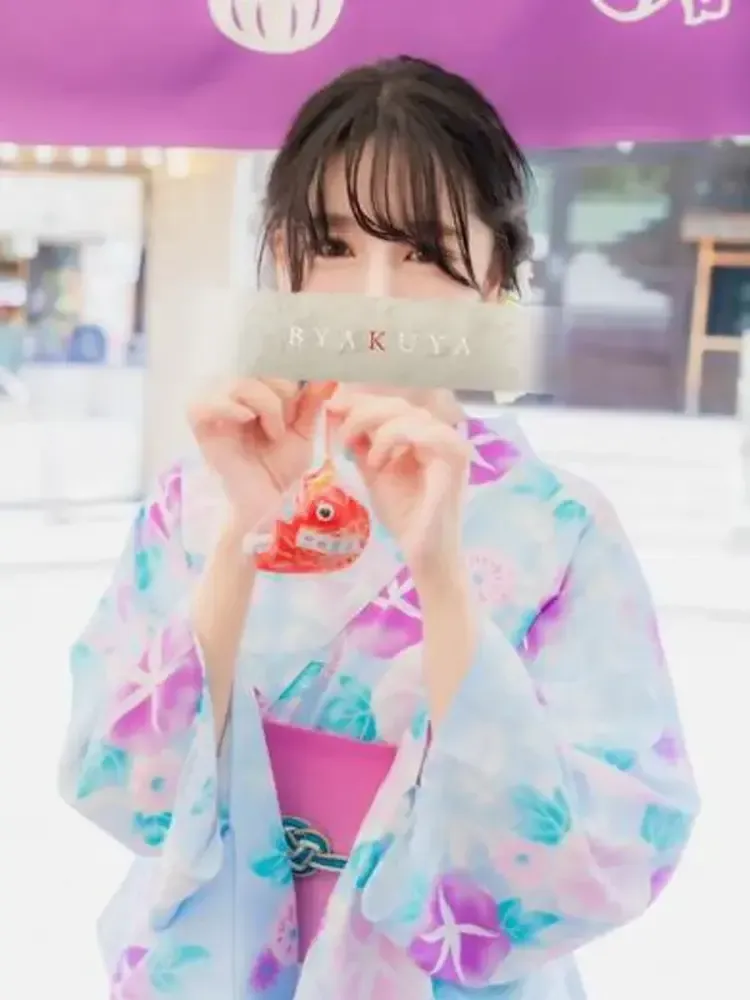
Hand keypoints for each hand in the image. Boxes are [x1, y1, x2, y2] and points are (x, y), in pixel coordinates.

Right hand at [189, 379, 335, 530]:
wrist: (268, 504)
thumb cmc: (280, 469)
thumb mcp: (302, 431)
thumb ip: (311, 401)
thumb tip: (327, 374)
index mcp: (255, 393)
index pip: (268, 362)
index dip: (288, 375)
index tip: (302, 401)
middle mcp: (232, 397)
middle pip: (254, 366)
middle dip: (280, 389)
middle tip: (287, 422)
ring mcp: (215, 410)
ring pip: (238, 382)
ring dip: (265, 403)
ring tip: (274, 432)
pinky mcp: (201, 428)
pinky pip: (203, 404)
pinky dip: (228, 406)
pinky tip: (247, 420)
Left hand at [327, 390, 470, 580]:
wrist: (424, 552)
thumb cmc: (404, 515)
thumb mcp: (375, 472)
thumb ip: (361, 444)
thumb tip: (338, 412)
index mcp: (425, 435)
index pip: (393, 406)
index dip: (362, 402)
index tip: (333, 405)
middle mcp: (442, 434)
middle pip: (399, 404)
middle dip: (362, 409)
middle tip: (336, 420)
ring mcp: (451, 443)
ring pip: (408, 413)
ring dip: (373, 423)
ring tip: (351, 445)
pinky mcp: (453, 456)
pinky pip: (420, 431)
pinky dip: (392, 439)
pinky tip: (376, 461)